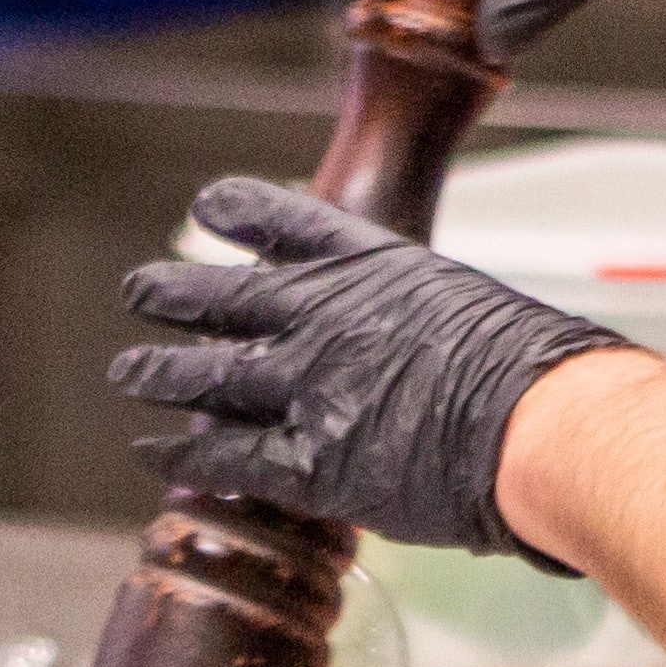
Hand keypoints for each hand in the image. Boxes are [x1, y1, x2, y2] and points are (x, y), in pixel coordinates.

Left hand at [111, 177, 634, 562]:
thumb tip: (430, 352)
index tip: (209, 206)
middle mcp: (320, 316)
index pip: (286, 223)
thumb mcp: (473, 309)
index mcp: (368, 266)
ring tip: (127, 370)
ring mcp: (305, 387)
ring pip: (205, 373)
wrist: (538, 422)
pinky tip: (153, 452)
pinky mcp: (305, 461)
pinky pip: (224, 455)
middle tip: (138, 291)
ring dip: (158, 371)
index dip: (239, 210)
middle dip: (172, 293)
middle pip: (223, 296)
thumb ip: (426, 321)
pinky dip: (183, 455)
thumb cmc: (533, 371)